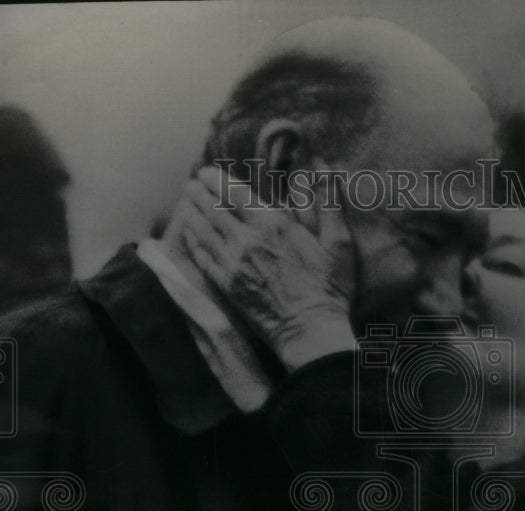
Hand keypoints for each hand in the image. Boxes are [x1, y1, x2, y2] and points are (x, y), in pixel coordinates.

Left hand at [178, 163, 355, 371]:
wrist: (311, 332)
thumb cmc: (330, 289)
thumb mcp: (339, 242)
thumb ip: (327, 201)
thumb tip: (321, 164)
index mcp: (272, 224)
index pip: (233, 191)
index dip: (216, 179)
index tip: (206, 172)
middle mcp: (246, 240)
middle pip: (212, 208)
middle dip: (198, 192)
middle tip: (191, 184)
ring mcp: (233, 264)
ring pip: (203, 230)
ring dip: (191, 213)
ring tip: (185, 203)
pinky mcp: (227, 286)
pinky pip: (202, 258)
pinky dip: (193, 242)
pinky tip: (189, 234)